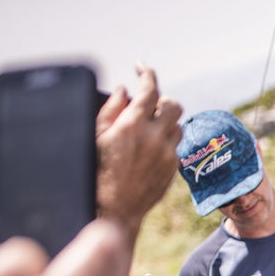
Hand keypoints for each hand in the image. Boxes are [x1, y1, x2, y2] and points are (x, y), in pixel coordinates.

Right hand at [95, 65, 182, 238]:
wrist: (114, 208)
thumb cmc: (97, 171)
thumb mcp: (96, 136)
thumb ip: (111, 109)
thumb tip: (124, 89)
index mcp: (132, 124)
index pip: (149, 88)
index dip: (146, 73)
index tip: (141, 67)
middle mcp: (154, 136)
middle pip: (173, 104)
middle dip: (161, 99)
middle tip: (147, 103)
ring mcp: (167, 152)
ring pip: (178, 124)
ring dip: (165, 120)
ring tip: (147, 125)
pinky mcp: (174, 167)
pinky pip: (176, 145)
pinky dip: (165, 139)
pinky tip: (150, 146)